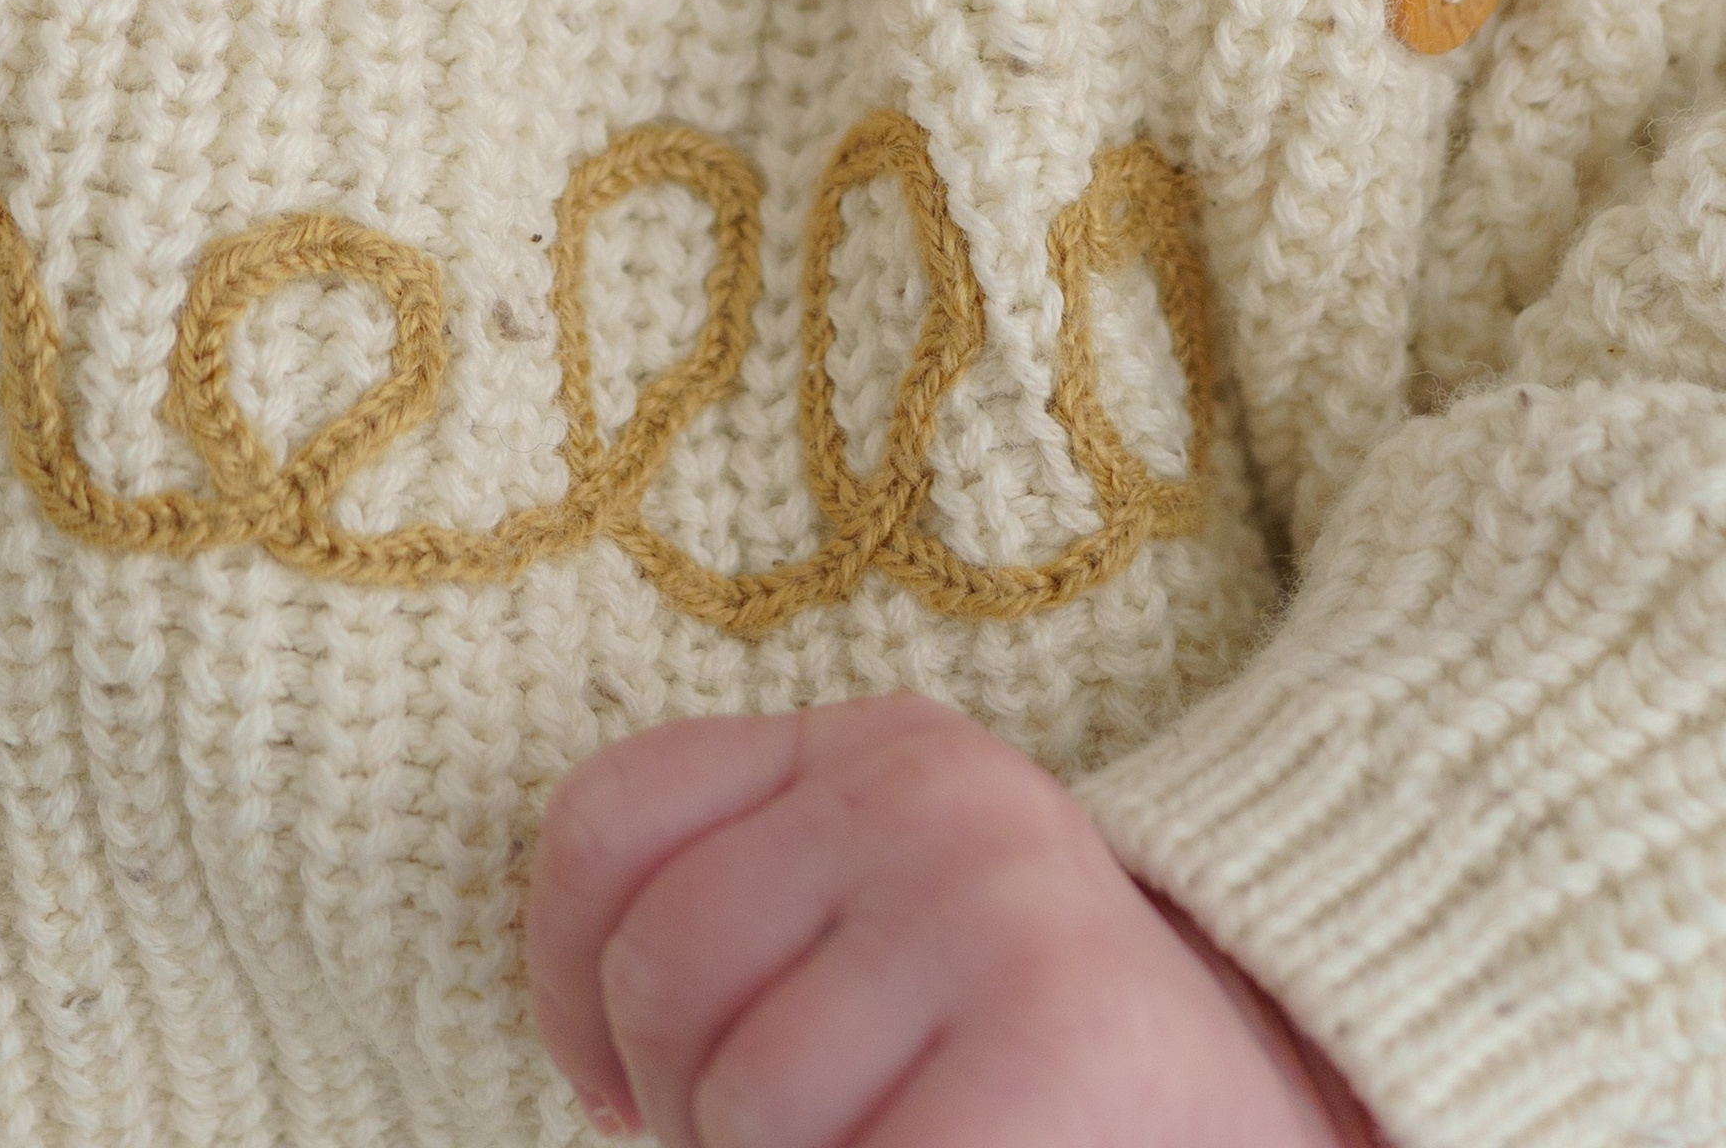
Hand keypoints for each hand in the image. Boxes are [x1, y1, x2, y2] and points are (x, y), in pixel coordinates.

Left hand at [529, 697, 1381, 1147]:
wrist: (1285, 1114)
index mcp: (879, 745)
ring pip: (739, 1102)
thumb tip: (593, 1060)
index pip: (604, 823)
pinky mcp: (1049, 1037)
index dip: (568, 984)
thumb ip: (754, 922)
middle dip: (687, 1117)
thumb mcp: (891, 933)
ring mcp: (993, 905)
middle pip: (661, 973)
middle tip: (806, 1146)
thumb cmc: (1040, 1066)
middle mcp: (931, 790)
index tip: (619, 1089)